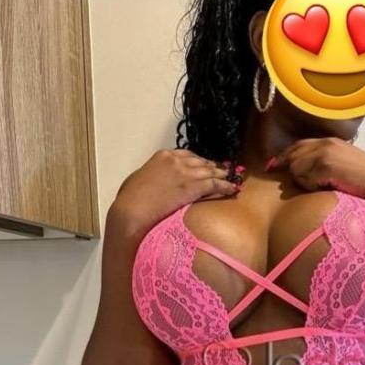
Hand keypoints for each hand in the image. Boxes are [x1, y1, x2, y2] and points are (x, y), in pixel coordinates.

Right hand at [110, 149, 238, 233]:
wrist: (133, 209)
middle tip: (223, 170)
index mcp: (163, 156)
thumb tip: (155, 179)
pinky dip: (226, 186)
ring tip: (232, 178)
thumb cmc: (130, 198)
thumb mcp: (140, 178)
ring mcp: (186, 172)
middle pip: (201, 161)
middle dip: (212, 166)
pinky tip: (233, 189)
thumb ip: (153, 174)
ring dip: (223, 175)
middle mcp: (177, 160)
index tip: (204, 165)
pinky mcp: (193, 187)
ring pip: (211, 171)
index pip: (187, 155)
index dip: (198, 161)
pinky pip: (215, 184)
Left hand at [269, 138, 364, 203]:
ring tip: (324, 186)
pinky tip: (328, 187)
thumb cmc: (363, 181)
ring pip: (296, 169)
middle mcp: (324, 143)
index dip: (283, 156)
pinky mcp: (325, 164)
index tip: (272, 165)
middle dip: (295, 173)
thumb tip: (299, 171)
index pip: (298, 146)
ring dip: (305, 181)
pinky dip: (312, 186)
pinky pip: (305, 178)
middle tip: (307, 184)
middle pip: (293, 157)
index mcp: (329, 141)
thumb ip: (322, 163)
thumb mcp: (342, 165)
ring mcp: (324, 152)